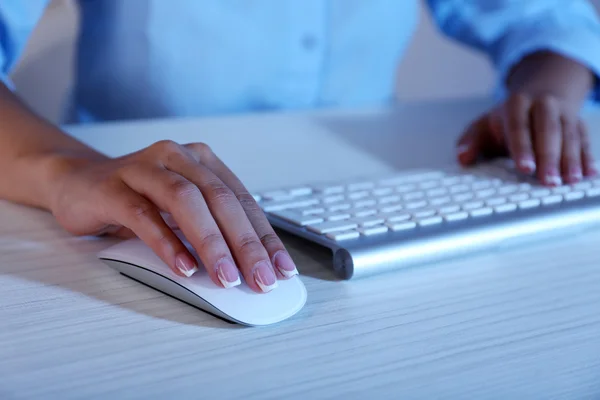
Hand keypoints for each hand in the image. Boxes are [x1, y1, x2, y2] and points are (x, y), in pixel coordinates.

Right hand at [48, 140, 297, 292]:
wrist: (77, 183)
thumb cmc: (139, 200)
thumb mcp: (181, 213)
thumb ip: (211, 230)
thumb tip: (249, 269)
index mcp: (202, 162)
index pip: (242, 201)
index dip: (265, 236)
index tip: (282, 269)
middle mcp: (178, 157)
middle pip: (221, 199)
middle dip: (246, 243)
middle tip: (261, 279)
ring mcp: (144, 167)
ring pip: (186, 201)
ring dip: (211, 242)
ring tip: (227, 278)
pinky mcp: (113, 187)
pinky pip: (143, 214)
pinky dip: (167, 242)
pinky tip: (185, 267)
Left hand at [456, 93, 595, 184]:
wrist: (542, 89)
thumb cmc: (508, 117)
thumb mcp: (484, 124)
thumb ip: (470, 141)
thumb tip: (462, 158)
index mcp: (517, 104)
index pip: (519, 126)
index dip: (522, 147)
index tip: (524, 168)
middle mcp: (544, 105)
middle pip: (548, 130)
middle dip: (549, 157)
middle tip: (548, 182)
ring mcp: (565, 113)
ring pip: (570, 136)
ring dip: (571, 160)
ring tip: (570, 181)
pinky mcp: (579, 124)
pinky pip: (585, 141)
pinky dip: (588, 158)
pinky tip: (589, 174)